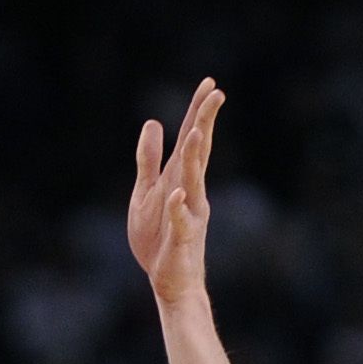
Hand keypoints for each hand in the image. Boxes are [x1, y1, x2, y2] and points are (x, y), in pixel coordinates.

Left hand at [128, 78, 222, 306]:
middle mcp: (191, 190)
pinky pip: (181, 221)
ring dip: (193, 157)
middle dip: (205, 123)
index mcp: (180, 177)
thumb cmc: (158, 238)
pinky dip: (178, 207)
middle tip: (216, 94)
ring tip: (194, 132)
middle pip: (199, 151)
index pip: (191, 138)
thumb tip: (153, 122)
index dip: (198, 111)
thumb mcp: (145, 192)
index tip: (210, 83)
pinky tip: (176, 193)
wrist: (168, 281)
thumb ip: (148, 159)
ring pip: (193, 180)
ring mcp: (190, 213)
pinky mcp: (183, 238)